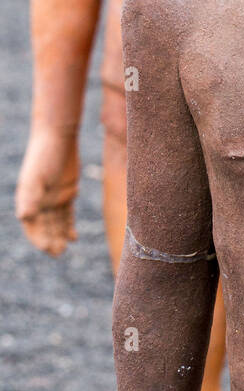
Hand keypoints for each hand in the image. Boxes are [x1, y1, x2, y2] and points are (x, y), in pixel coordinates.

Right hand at [15, 129, 78, 255]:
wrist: (58, 138)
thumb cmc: (44, 156)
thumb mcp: (37, 177)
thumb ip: (31, 197)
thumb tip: (23, 217)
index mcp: (28, 199)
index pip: (31, 225)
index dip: (38, 238)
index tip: (48, 249)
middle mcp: (38, 201)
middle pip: (44, 227)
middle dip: (49, 240)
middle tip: (58, 252)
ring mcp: (52, 198)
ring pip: (55, 223)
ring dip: (58, 236)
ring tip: (64, 247)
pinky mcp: (66, 193)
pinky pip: (66, 215)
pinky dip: (68, 226)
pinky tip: (73, 237)